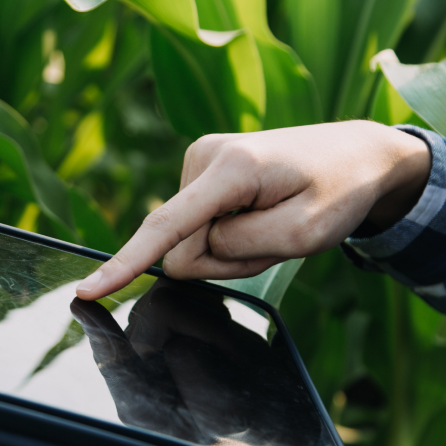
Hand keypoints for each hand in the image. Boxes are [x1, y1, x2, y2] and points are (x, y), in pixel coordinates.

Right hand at [76, 121, 430, 298]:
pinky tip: (261, 213)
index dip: (126, 264)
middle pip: (186, 248)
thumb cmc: (340, 191)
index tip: (87, 291)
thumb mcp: (304, 234)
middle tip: (277, 234)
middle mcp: (204, 156)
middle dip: (228, 258)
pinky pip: (199, 229)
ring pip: (192, 242)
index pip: (166, 226)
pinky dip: (232, 234)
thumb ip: (238, 249)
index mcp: (230, 168)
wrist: (358, 154)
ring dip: (235, 246)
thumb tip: (183, 256)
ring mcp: (198, 161)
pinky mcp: (201, 173)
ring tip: (273, 219)